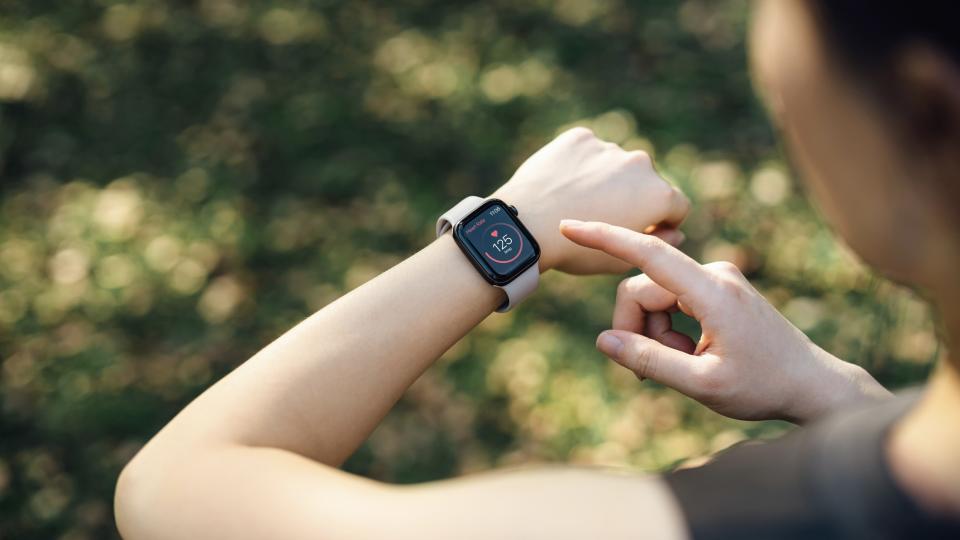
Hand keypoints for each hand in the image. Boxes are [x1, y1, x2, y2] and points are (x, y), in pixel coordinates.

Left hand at [492, 127, 688, 273]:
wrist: (526, 226)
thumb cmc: (574, 251)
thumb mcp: (620, 261)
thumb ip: (657, 243)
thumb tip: (675, 230)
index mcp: (659, 195)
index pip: (677, 206)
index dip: (663, 222)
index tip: (642, 229)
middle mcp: (641, 164)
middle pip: (646, 181)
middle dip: (633, 195)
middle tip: (602, 215)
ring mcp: (610, 147)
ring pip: (614, 164)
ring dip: (605, 178)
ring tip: (576, 202)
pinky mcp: (580, 137)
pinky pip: (587, 150)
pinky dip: (579, 164)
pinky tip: (562, 184)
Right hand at [559, 220, 891, 423]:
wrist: (813, 385)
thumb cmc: (763, 387)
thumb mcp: (702, 384)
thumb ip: (650, 361)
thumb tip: (603, 340)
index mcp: (712, 291)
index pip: (648, 253)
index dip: (605, 237)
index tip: (569, 225)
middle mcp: (714, 274)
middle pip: (642, 289)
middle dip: (637, 328)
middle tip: (651, 372)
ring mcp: (718, 279)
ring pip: (655, 298)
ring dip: (656, 334)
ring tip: (686, 365)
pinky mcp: (719, 289)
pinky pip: (673, 301)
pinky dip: (670, 330)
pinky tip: (693, 355)